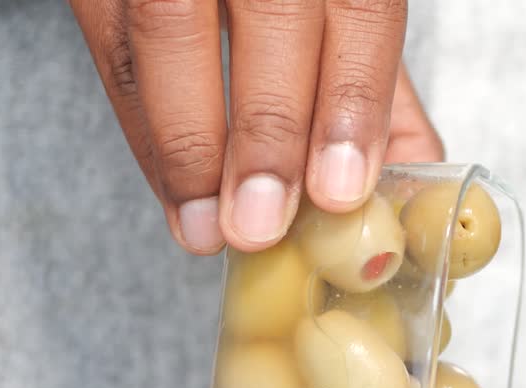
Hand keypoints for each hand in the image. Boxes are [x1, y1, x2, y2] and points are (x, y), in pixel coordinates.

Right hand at [69, 0, 421, 254]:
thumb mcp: (339, 15)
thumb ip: (376, 90)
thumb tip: (412, 196)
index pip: (359, 7)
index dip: (352, 100)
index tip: (339, 190)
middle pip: (270, 14)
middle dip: (265, 132)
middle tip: (260, 225)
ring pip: (169, 27)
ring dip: (187, 143)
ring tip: (206, 227)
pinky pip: (112, 47)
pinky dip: (142, 130)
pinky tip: (172, 190)